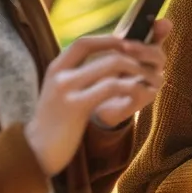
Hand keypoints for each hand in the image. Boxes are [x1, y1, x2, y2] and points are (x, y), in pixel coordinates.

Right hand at [26, 32, 167, 175]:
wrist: (36, 152)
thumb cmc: (56, 123)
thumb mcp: (63, 93)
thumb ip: (80, 75)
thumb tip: (109, 60)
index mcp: (57, 68)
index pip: (85, 42)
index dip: (110, 40)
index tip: (131, 46)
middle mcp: (60, 74)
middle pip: (107, 52)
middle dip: (136, 57)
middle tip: (153, 66)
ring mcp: (66, 89)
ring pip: (114, 65)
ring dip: (141, 71)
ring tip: (155, 80)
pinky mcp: (76, 106)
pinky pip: (112, 86)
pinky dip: (134, 86)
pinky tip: (145, 93)